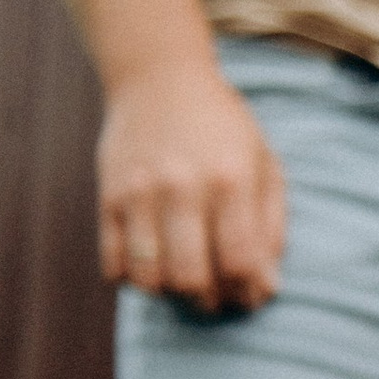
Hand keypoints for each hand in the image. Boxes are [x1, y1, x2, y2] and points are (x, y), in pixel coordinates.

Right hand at [97, 63, 285, 308]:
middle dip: (209, 301)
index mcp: (230, 179)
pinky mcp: (107, 197)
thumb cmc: (222, 127)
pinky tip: (152, 266)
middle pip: (191, 277)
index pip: (239, 260)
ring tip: (184, 282)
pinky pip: (113, 264)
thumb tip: (266, 288)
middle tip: (216, 298)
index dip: (248, 291)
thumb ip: (270, 227)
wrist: (159, 78)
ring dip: (170, 294)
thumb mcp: (263, 164)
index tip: (250, 296)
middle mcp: (182, 187)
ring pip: (149, 278)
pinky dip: (132, 279)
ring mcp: (139, 193)